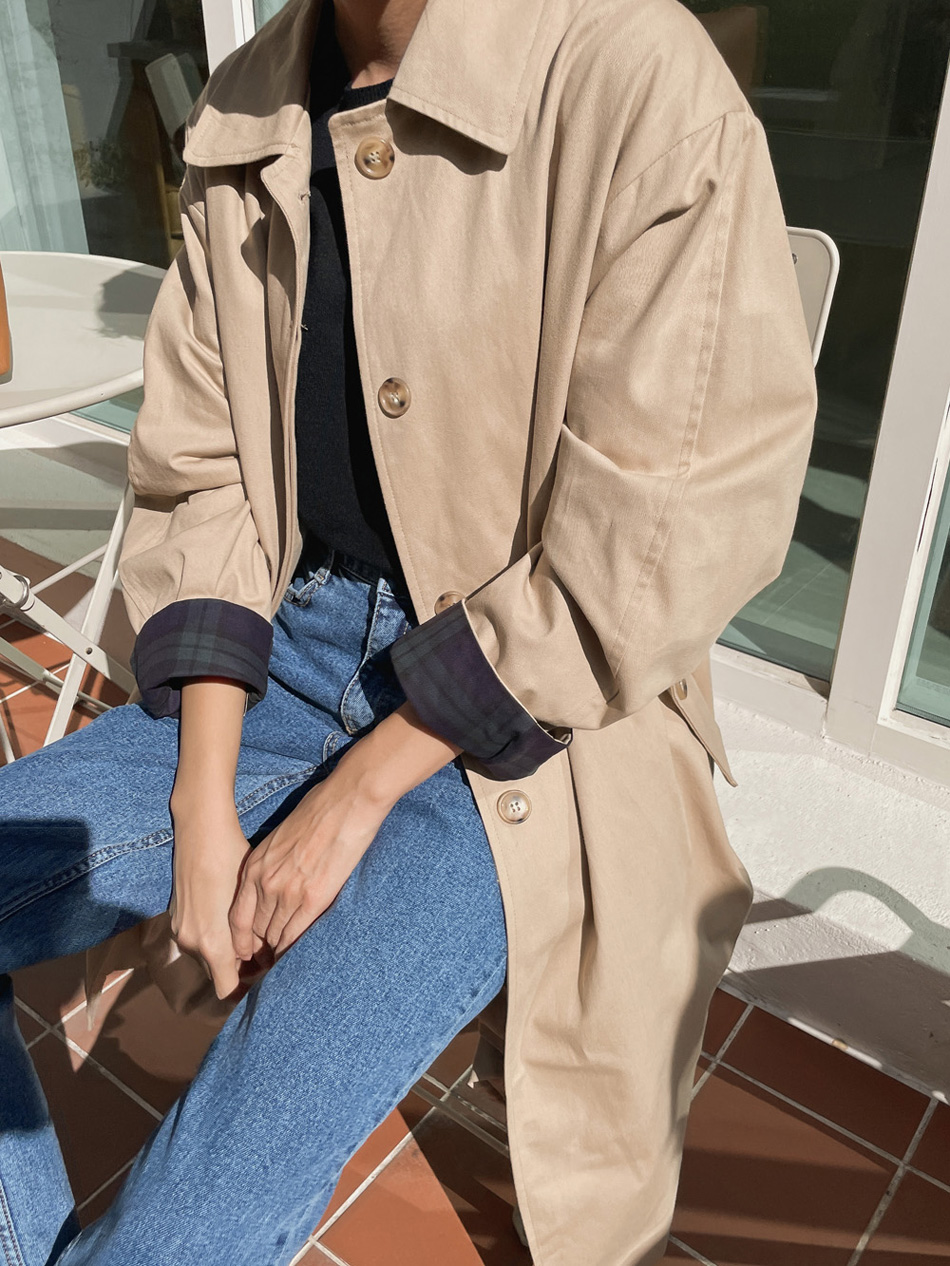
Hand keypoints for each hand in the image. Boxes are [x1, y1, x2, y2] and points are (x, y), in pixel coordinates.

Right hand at [168, 802, 252, 999]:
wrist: (199, 830)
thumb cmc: (231, 859)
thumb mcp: (247, 900)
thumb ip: (250, 935)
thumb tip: (259, 955)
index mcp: (211, 944)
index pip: (227, 990)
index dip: (247, 989)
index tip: (265, 978)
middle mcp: (191, 943)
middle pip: (217, 974)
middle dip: (239, 970)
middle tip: (264, 955)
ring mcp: (180, 930)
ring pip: (207, 956)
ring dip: (226, 953)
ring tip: (251, 936)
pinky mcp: (175, 916)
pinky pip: (197, 939)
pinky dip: (212, 937)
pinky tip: (229, 918)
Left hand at [228, 754, 391, 959]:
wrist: (346, 802)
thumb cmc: (319, 812)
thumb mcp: (280, 838)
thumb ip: (272, 864)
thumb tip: (276, 882)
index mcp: (254, 867)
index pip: (237, 918)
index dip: (242, 940)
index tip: (249, 952)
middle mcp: (265, 883)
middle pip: (256, 932)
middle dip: (261, 949)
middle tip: (270, 962)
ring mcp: (287, 893)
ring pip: (274, 937)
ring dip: (279, 951)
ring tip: (285, 963)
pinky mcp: (313, 899)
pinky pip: (295, 936)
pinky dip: (294, 949)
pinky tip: (299, 956)